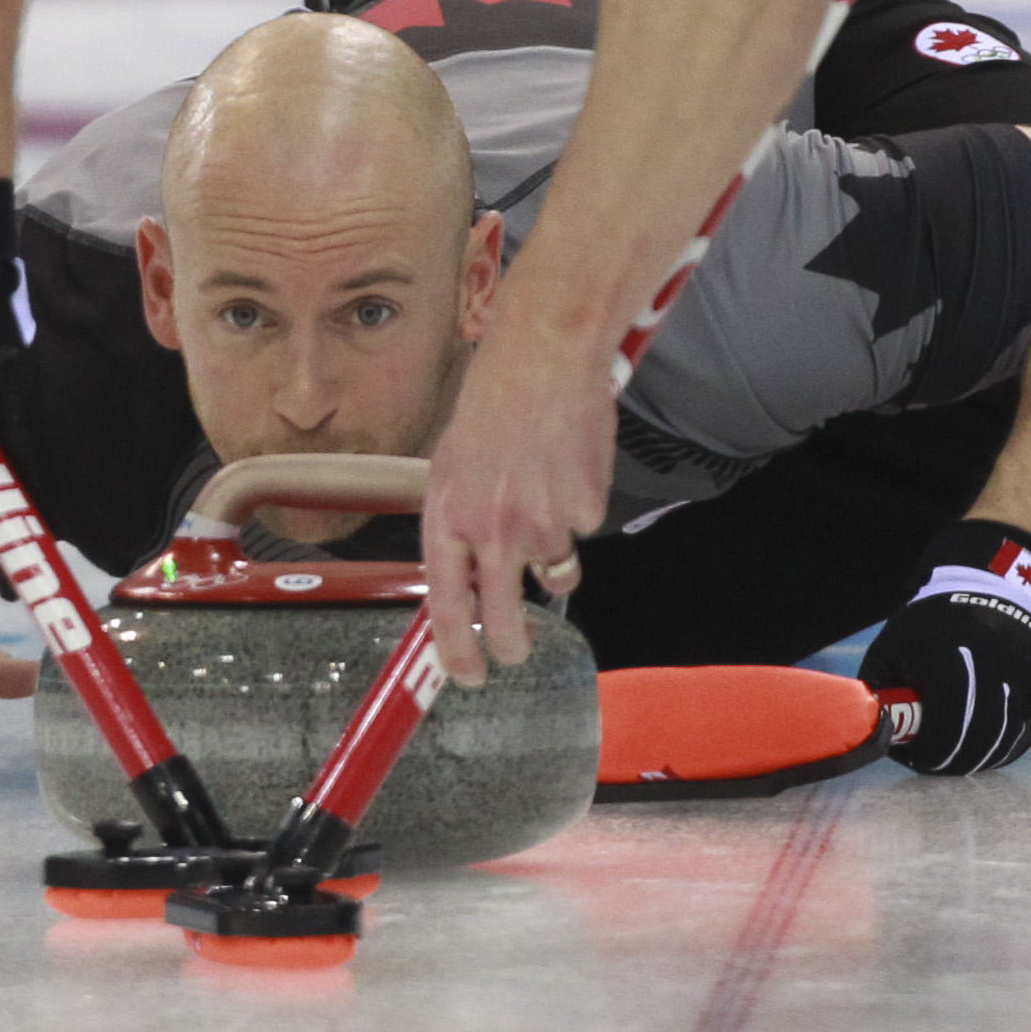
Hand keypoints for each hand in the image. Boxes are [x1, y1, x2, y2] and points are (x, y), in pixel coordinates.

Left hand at [419, 326, 614, 686]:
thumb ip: (459, 524)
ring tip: (542, 488)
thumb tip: (467, 574)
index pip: (446, 604)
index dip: (456, 649)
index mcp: (448, 516)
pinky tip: (567, 464)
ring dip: (550, 547)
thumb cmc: (492, 402)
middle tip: (514, 650)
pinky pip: (582, 527)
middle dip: (511, 644)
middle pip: (504, 616)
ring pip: (552, 566)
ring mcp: (542, 522)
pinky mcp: (584, 509)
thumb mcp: (451, 466)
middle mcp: (492, 529)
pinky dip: (577, 506)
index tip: (465, 673)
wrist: (543, 357)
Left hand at [859, 518, 1030, 773]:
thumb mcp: (893, 645)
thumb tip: (875, 731)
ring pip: (1007, 738)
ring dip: (983, 756)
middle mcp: (991, 668)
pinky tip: (991, 745)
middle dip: (955, 759)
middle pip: (978, 736)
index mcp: (948, 658)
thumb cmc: (932, 623)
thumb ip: (880, 687)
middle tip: (938, 763)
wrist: (991, 588)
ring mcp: (1023, 676)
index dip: (931, 750)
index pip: (945, 723)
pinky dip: (1012, 744)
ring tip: (962, 758)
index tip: (919, 758)